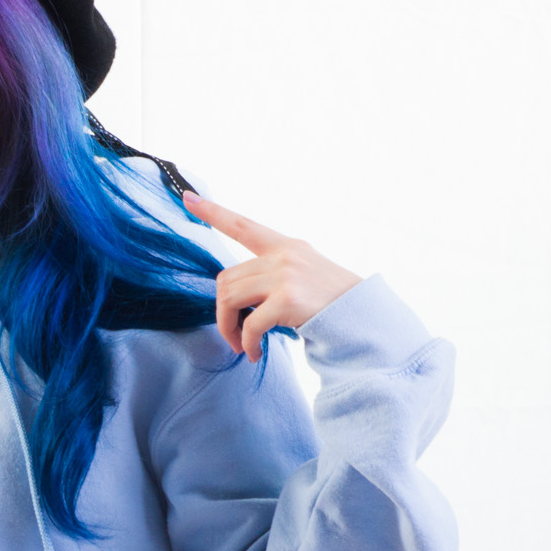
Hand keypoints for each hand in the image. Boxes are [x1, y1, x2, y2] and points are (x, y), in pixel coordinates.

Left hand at [183, 192, 363, 361]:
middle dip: (222, 312)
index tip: (188, 197)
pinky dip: (246, 343)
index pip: (243, 225)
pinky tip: (254, 353)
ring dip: (229, 329)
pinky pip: (249, 325)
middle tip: (232, 335)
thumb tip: (231, 293)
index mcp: (284, 246)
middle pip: (225, 280)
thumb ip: (270, 272)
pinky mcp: (287, 299)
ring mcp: (285, 275)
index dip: (213, 212)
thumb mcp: (301, 274)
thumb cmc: (329, 302)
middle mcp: (283, 255)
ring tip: (241, 345)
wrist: (362, 317)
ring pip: (229, 300)